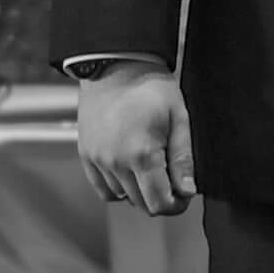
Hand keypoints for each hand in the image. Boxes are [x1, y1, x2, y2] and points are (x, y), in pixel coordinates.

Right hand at [74, 63, 198, 215]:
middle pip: (142, 204)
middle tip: (172, 181)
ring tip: (151, 167)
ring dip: (140, 191)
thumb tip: (187, 190)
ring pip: (123, 197)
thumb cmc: (151, 88)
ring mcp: (97, 159)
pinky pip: (103, 188)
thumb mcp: (179, 118)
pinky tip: (131, 171)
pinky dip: (118, 188)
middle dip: (161, 198)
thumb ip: (183, 158)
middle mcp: (115, 161)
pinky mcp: (86, 155)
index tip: (184, 195)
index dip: (176, 206)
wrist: (116, 66)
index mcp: (142, 154)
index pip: (159, 203)